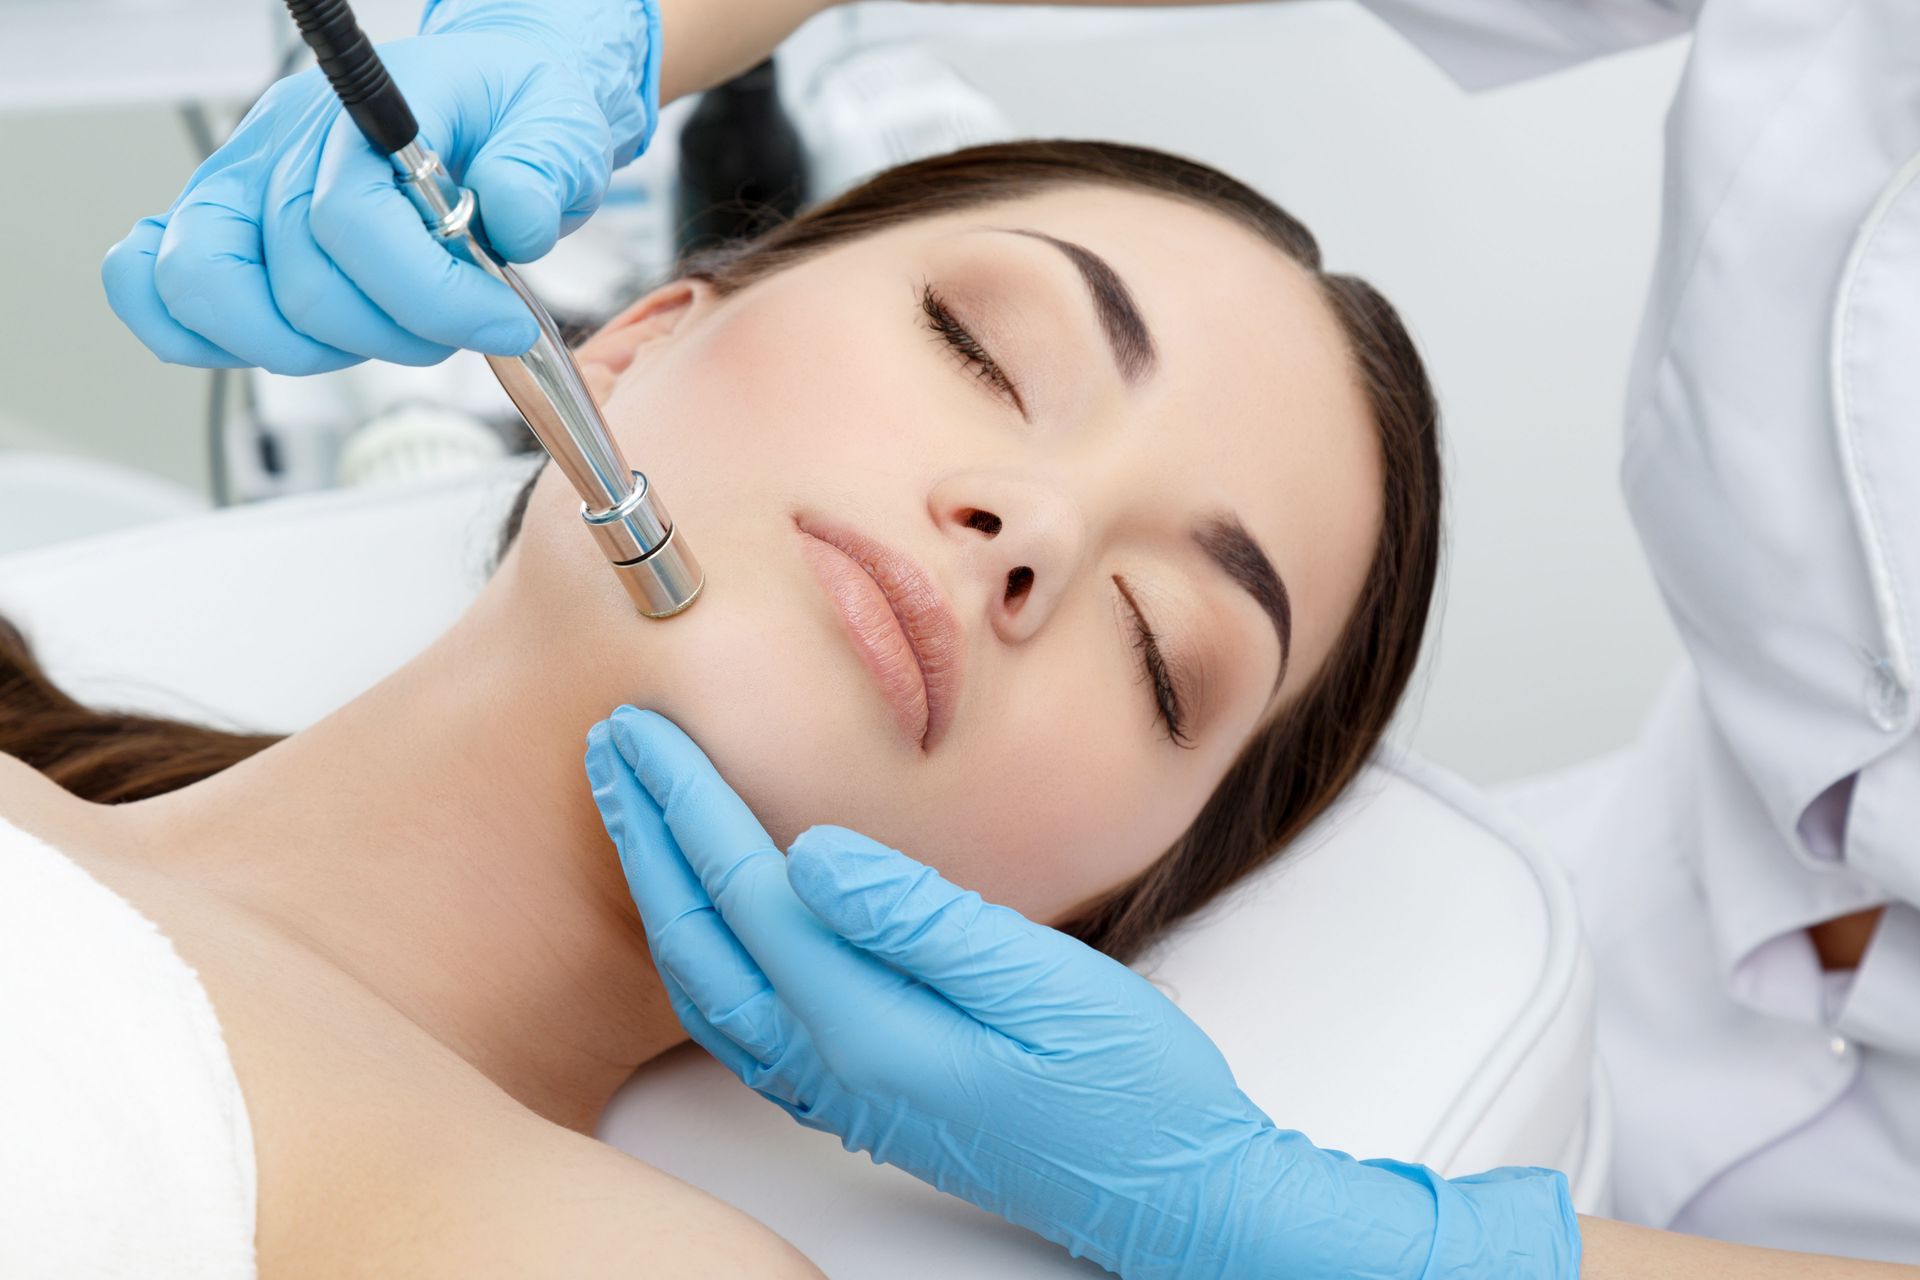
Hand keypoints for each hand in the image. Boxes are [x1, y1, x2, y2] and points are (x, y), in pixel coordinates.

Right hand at [102, 0, 659, 373]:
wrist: (486, 101)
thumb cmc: (509, 112)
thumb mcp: (557, 125)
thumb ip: (538, 169)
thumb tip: (513, 217)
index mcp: (362, 113)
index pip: (353, 221)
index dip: (430, 295)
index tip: (501, 323)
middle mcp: (283, 147)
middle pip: (297, 281)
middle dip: (392, 333)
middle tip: (458, 327)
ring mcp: (241, 186)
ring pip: (216, 296)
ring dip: (317, 349)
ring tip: (392, 330)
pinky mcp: (225, 226)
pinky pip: (155, 285)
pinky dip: (197, 334)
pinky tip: (275, 340)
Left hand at [585, 707, 1582, 1278]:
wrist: (1163, 1191)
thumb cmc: (1124, 1085)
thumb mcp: (1040, 981)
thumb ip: (917, 917)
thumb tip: (808, 851)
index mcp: (865, 1023)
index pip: (744, 890)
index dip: (684, 804)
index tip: (639, 729)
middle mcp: (829, 1064)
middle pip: (701, 933)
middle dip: (645, 833)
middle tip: (607, 746)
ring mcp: (836, 1089)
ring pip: (705, 982)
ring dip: (658, 886)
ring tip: (632, 810)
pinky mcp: (857, 1094)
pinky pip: (736, 1016)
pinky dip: (696, 949)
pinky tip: (699, 917)